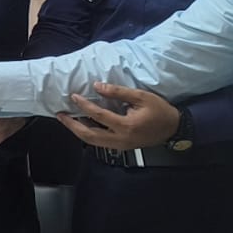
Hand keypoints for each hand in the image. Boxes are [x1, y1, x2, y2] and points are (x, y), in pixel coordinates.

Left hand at [55, 83, 181, 149]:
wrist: (173, 128)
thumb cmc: (159, 111)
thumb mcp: (141, 97)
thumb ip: (118, 92)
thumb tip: (97, 86)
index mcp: (126, 126)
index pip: (99, 115)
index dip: (84, 105)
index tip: (74, 96)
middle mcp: (120, 139)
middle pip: (89, 135)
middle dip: (72, 125)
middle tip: (60, 115)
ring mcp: (120, 145)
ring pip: (92, 141)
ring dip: (78, 131)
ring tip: (67, 120)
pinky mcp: (120, 147)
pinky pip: (100, 142)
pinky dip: (88, 134)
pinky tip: (82, 124)